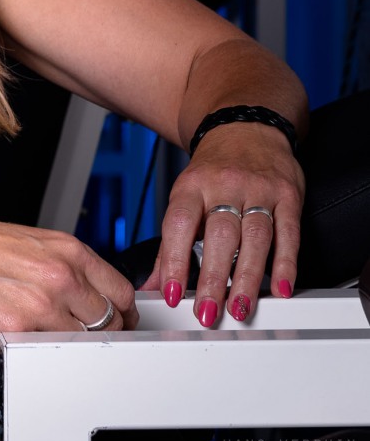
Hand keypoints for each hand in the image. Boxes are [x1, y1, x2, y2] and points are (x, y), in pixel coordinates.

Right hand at [0, 204, 137, 344]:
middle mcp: (60, 277)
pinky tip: (17, 339)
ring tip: (42, 336)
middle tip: (82, 337)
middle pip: (109, 323)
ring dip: (66, 345)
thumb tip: (85, 296)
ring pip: (79, 344)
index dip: (122, 313)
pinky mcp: (15, 332)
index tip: (117, 322)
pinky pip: (40, 355)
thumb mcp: (29, 242)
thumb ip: (63, 267)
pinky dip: (32, 352)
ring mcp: (41, 307)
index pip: (120, 292)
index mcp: (67, 251)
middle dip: (100, 334)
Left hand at [142, 123, 303, 325]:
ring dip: (247, 278)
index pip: (179, 225)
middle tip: (208, 312)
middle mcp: (224, 185)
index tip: (170, 293)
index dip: (173, 261)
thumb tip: (151, 286)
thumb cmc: (211, 172)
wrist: (245, 127)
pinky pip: (288, 233)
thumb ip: (168, 245)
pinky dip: (285, 264)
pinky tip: (280, 288)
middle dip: (213, 278)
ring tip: (240, 308)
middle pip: (218, 235)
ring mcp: (258, 189)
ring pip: (255, 237)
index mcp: (191, 186)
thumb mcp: (183, 197)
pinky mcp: (287, 195)